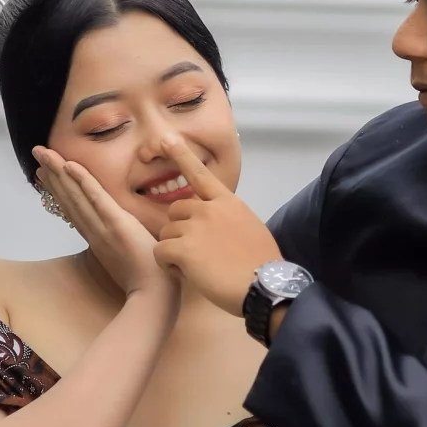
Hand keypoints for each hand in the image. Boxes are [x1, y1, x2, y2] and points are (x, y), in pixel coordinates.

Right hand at [35, 147, 171, 305]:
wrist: (154, 297)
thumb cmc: (148, 283)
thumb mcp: (130, 260)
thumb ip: (123, 247)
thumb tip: (124, 238)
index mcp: (98, 238)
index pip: (74, 208)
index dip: (59, 189)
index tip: (46, 174)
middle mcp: (94, 231)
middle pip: (68, 198)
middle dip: (52, 174)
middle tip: (37, 153)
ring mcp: (103, 227)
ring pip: (76, 194)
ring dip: (60, 172)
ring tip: (44, 153)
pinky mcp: (117, 224)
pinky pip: (97, 199)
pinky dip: (83, 181)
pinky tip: (71, 165)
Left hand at [152, 136, 281, 313]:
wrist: (266, 287)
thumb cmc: (262, 265)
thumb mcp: (250, 228)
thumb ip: (229, 219)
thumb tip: (219, 225)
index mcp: (228, 202)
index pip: (200, 173)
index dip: (181, 155)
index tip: (166, 139)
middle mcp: (209, 209)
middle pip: (175, 210)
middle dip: (179, 229)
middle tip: (196, 251)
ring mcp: (196, 227)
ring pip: (166, 233)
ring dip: (174, 250)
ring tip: (196, 267)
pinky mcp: (184, 249)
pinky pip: (160, 252)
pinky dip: (167, 265)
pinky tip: (186, 274)